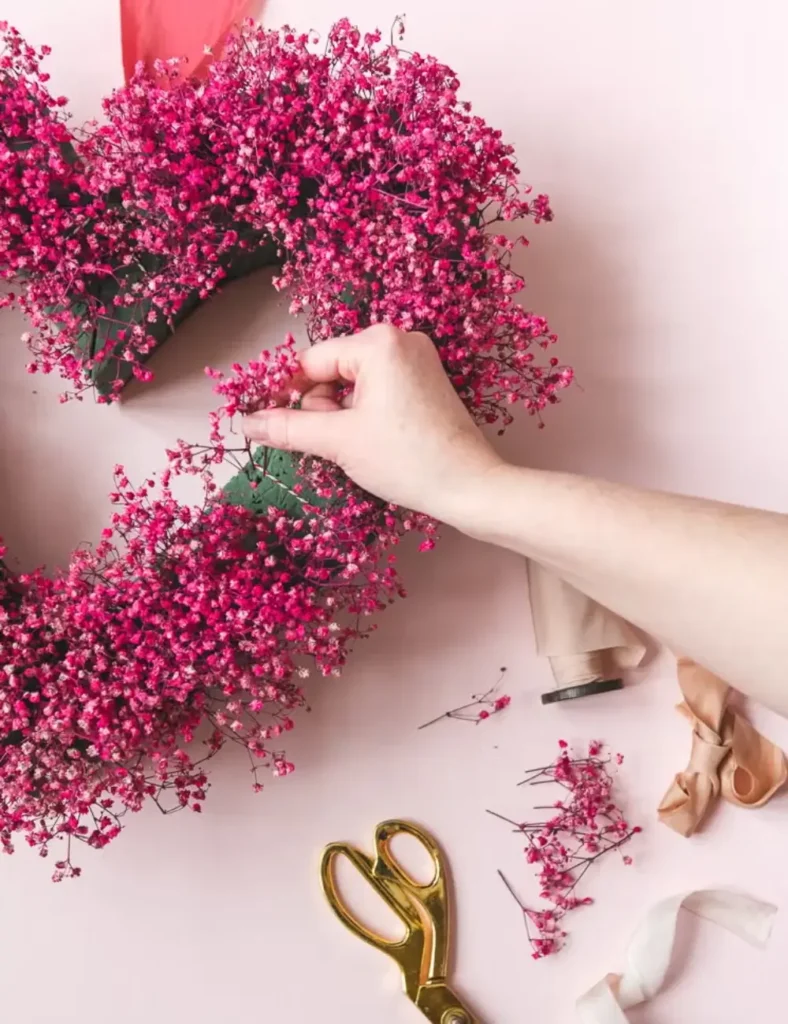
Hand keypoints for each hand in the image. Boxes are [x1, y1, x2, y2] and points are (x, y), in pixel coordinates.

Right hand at [242, 325, 502, 524]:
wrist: (470, 486)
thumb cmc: (406, 459)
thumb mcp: (338, 441)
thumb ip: (288, 427)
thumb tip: (246, 422)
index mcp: (378, 342)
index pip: (311, 362)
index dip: (285, 394)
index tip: (268, 423)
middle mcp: (399, 339)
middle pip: (332, 370)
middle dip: (323, 408)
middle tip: (334, 443)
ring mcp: (417, 359)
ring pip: (353, 383)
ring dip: (342, 415)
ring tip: (356, 447)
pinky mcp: (426, 382)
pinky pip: (378, 390)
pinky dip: (364, 414)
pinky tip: (373, 442)